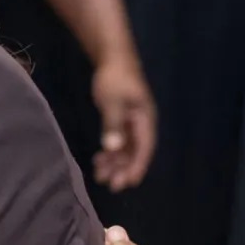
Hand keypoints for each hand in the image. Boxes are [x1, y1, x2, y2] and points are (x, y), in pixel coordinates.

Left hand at [92, 54, 156, 191]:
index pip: (144, 148)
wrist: (113, 59)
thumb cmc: (115, 78)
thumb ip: (113, 124)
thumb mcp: (113, 101)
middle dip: (124, 169)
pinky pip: (118, 141)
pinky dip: (109, 152)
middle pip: (135, 152)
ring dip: (115, 163)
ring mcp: (131, 123)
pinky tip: (99, 161)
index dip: (137, 166)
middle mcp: (141, 124)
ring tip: (100, 176)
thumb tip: (114, 147)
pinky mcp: (121, 121)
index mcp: (145, 120)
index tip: (129, 182)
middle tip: (111, 185)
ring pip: (125, 149)